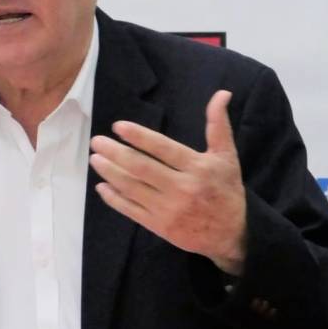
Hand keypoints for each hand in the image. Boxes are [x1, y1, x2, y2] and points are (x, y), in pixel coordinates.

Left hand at [89, 89, 245, 274]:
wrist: (232, 235)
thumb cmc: (227, 191)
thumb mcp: (227, 157)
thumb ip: (218, 125)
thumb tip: (222, 93)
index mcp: (197, 168)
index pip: (163, 149)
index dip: (139, 137)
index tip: (118, 127)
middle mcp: (182, 188)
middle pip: (142, 168)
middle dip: (116, 153)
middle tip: (97, 141)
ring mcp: (168, 209)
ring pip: (132, 188)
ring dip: (110, 173)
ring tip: (95, 159)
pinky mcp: (159, 226)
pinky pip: (131, 210)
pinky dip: (114, 199)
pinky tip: (102, 186)